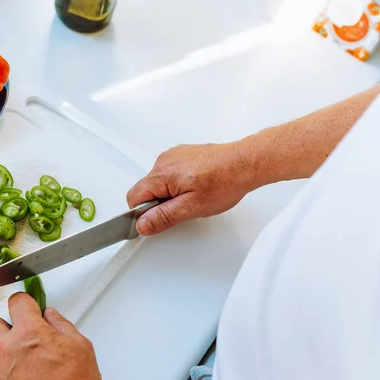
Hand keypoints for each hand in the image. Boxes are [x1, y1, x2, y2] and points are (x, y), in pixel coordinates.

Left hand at [0, 292, 102, 379]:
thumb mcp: (80, 349)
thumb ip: (62, 326)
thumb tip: (51, 316)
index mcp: (29, 333)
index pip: (16, 302)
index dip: (23, 305)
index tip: (25, 309)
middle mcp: (5, 349)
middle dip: (5, 328)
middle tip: (18, 338)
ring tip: (9, 360)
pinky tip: (6, 378)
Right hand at [127, 142, 253, 235]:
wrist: (245, 163)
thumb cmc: (225, 181)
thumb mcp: (192, 208)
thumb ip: (163, 216)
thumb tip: (142, 224)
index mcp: (162, 174)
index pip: (134, 197)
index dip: (143, 213)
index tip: (157, 219)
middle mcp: (163, 161)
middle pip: (146, 190)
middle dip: (159, 203)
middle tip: (183, 207)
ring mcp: (173, 156)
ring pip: (158, 182)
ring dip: (170, 193)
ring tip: (193, 196)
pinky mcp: (182, 154)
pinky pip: (169, 173)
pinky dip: (178, 183)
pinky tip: (196, 186)